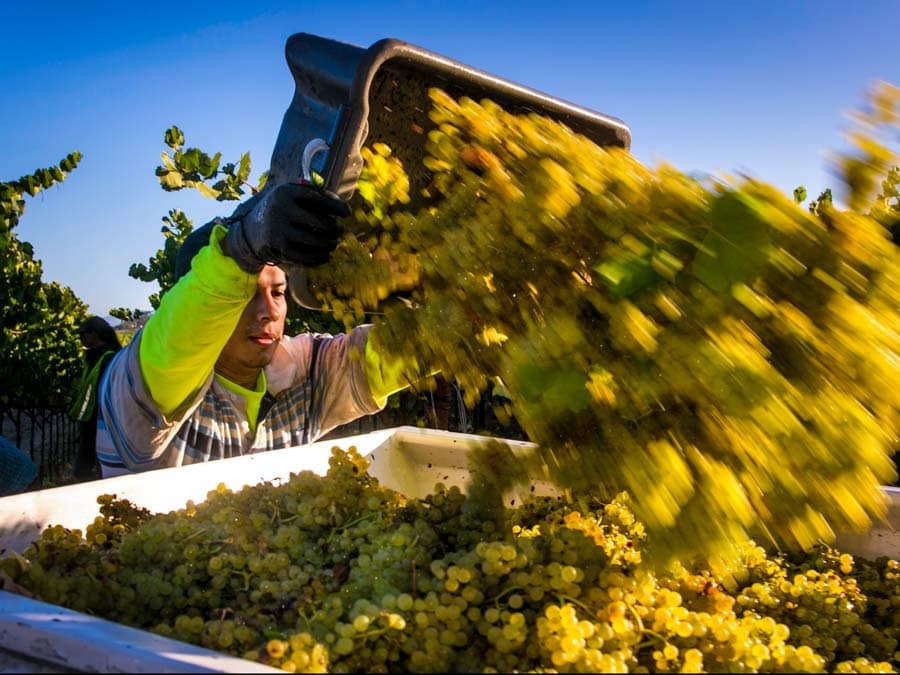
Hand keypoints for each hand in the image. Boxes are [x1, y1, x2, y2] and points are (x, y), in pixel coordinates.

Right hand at [224, 182, 349, 272]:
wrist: (252, 228)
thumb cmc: (283, 209)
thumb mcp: (292, 196)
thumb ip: (315, 196)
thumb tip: (343, 208)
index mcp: (287, 192)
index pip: (317, 198)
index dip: (335, 206)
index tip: (347, 213)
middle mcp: (281, 208)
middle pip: (319, 222)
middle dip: (333, 228)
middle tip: (339, 231)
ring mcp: (278, 229)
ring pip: (314, 240)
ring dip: (329, 244)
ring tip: (333, 243)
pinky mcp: (278, 248)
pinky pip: (305, 256)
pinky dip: (319, 258)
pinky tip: (326, 256)